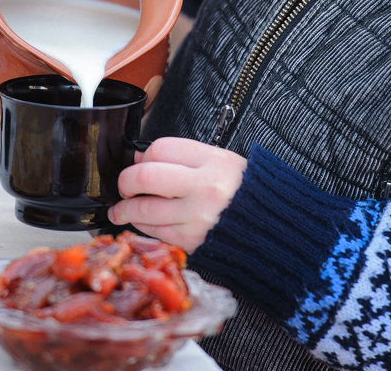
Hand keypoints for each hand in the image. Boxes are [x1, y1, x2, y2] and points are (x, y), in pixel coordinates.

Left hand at [107, 137, 246, 252]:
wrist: (269, 226)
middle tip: (125, 186)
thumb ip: (182, 157)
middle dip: (126, 182)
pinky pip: (155, 232)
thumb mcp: (220, 161)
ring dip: (125, 210)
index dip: (144, 156)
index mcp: (213, 161)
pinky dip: (142, 226)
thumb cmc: (243, 191)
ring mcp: (197, 217)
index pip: (160, 149)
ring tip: (121, 209)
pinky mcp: (192, 241)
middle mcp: (205, 188)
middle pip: (145, 177)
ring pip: (143, 210)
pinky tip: (142, 222)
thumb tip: (140, 159)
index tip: (142, 162)